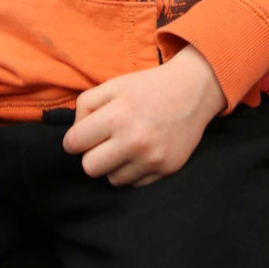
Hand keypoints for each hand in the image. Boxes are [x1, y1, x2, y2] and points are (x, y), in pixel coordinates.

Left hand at [63, 45, 225, 186]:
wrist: (194, 89)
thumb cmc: (149, 87)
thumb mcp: (114, 84)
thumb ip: (86, 105)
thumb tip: (74, 136)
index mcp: (117, 115)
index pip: (74, 144)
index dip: (75, 139)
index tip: (83, 136)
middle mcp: (134, 140)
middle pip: (90, 168)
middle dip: (93, 155)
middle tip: (106, 141)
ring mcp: (151, 158)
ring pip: (112, 179)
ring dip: (115, 164)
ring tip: (128, 144)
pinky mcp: (166, 169)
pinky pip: (135, 183)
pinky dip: (135, 170)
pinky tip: (145, 150)